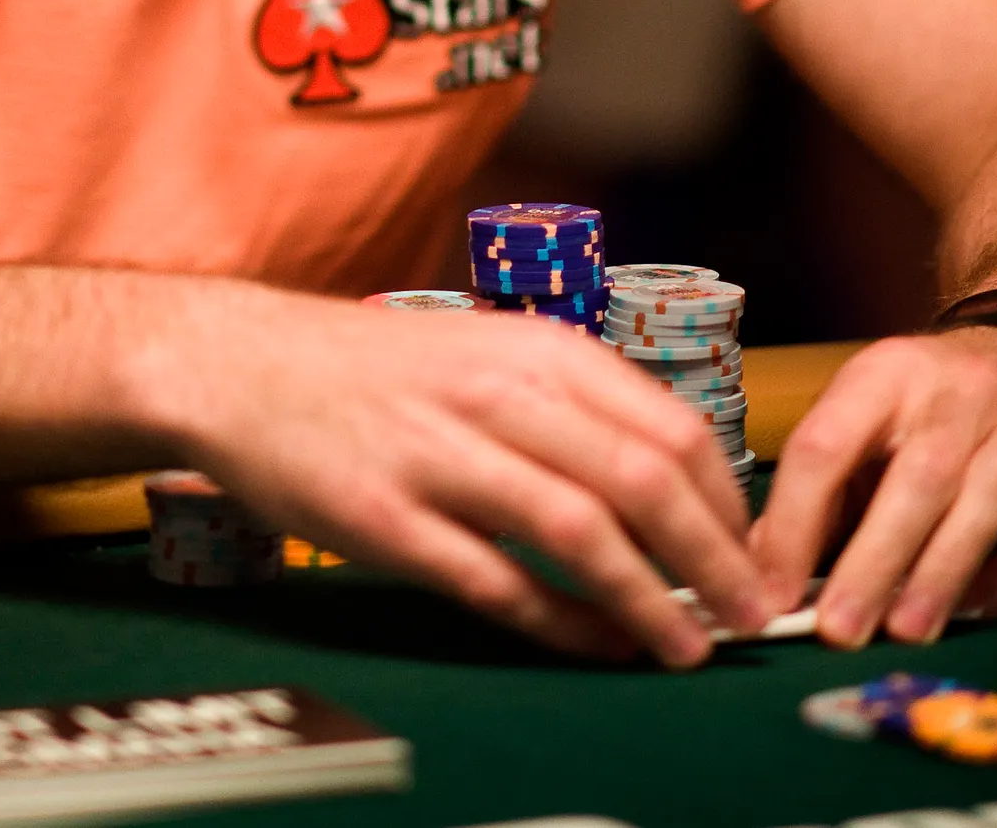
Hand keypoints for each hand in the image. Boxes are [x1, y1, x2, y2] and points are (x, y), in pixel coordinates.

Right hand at [157, 288, 769, 665]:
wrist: (241, 362)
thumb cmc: (372, 367)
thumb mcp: (483, 349)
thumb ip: (569, 402)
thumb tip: (673, 476)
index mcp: (531, 348)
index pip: (669, 426)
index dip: (730, 503)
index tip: (755, 554)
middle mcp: (495, 393)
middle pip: (642, 481)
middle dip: (714, 561)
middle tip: (747, 616)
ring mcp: (439, 456)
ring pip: (581, 532)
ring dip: (650, 602)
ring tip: (686, 648)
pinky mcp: (388, 519)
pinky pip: (497, 584)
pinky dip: (562, 625)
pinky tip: (595, 647)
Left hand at [752, 329, 996, 645]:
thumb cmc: (914, 403)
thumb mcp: (858, 415)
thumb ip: (818, 486)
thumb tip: (764, 564)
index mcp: (879, 377)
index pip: (825, 446)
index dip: (796, 523)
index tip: (774, 591)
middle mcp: (947, 398)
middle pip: (912, 482)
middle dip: (872, 562)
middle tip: (838, 630)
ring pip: (974, 508)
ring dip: (935, 578)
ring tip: (902, 632)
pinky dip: (990, 578)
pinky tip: (962, 610)